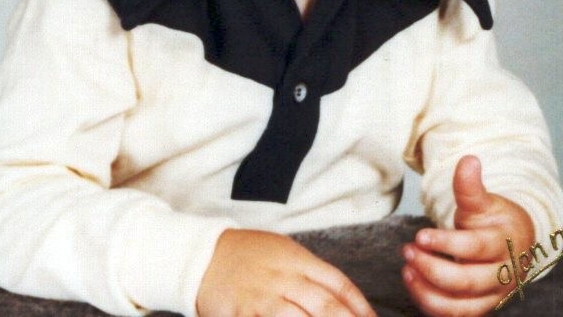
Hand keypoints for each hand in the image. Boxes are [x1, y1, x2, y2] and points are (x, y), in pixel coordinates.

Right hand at [197, 228, 376, 316]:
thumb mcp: (282, 252)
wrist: (202, 255)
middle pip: (325, 306)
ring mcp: (263, 298)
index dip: (360, 306)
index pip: (338, 283)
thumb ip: (310, 274)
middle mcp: (284, 277)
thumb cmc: (248, 255)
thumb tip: (343, 300)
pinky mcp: (242, 314)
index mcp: (297, 259)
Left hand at [402, 155, 533, 316]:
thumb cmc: (494, 220)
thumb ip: (470, 186)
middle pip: (466, 282)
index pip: (474, 247)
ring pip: (460, 306)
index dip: (446, 243)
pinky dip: (431, 304)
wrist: (515, 244)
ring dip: (428, 291)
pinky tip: (413, 282)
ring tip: (407, 269)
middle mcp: (501, 275)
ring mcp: (492, 296)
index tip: (419, 236)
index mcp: (503, 243)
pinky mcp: (481, 309)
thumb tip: (468, 160)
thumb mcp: (484, 200)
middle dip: (432, 268)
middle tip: (407, 251)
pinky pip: (455, 315)